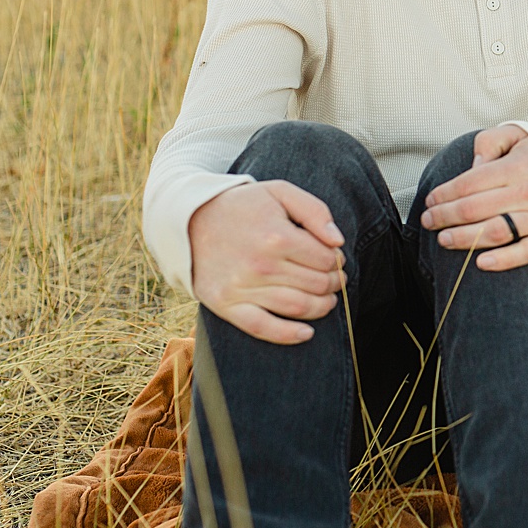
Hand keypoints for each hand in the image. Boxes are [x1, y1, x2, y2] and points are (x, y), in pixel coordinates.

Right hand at [188, 180, 346, 344]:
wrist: (189, 220)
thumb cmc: (242, 205)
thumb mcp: (280, 192)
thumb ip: (315, 211)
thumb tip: (338, 242)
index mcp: (277, 237)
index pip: (326, 259)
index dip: (337, 261)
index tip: (334, 259)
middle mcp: (260, 266)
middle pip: (316, 284)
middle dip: (333, 283)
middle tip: (333, 279)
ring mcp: (241, 288)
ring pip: (298, 307)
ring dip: (322, 307)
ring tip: (326, 300)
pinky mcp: (225, 305)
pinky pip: (262, 328)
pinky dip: (289, 335)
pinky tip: (307, 333)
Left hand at [420, 124, 527, 270]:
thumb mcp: (519, 135)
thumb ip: (490, 142)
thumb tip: (473, 168)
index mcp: (519, 166)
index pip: (469, 183)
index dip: (444, 194)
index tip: (430, 200)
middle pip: (475, 209)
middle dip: (445, 217)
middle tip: (429, 222)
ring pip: (495, 232)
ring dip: (464, 239)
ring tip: (444, 240)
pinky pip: (526, 252)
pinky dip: (503, 261)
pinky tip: (481, 263)